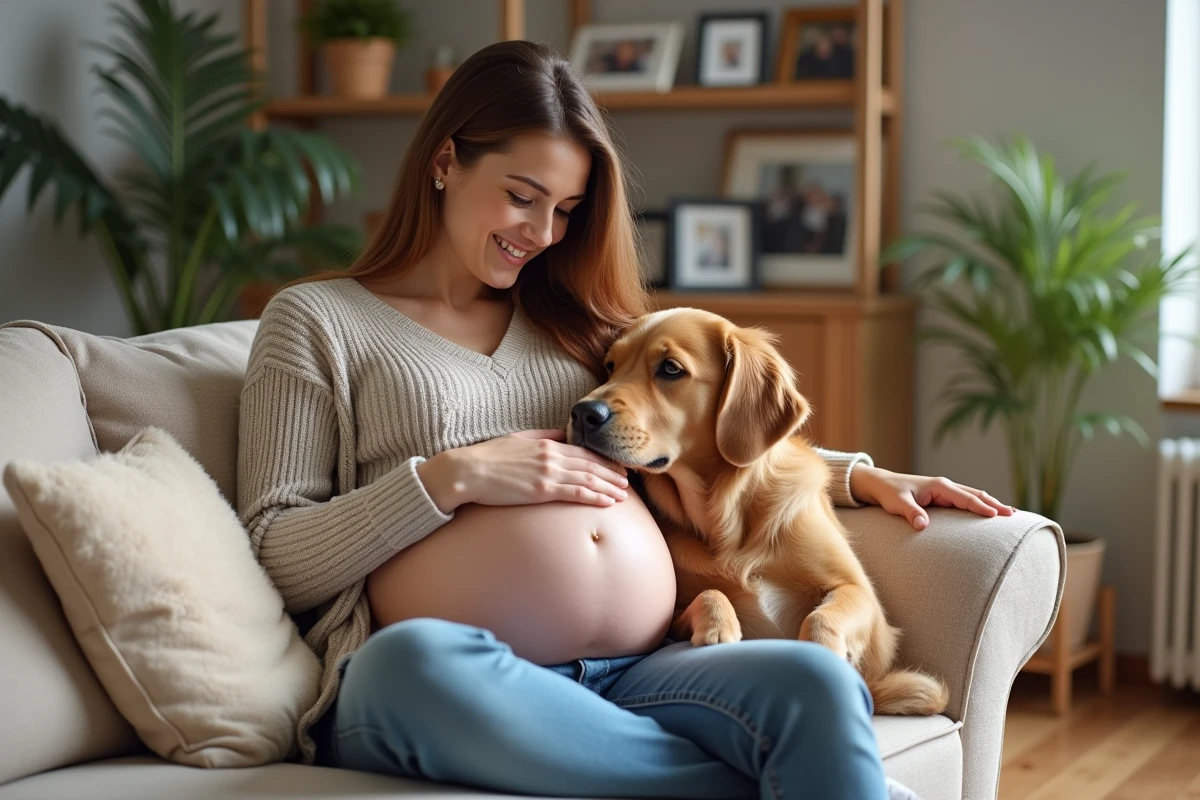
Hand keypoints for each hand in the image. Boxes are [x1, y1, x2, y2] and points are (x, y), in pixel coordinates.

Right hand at [417, 429, 629, 512]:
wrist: (467, 472)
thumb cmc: (488, 457)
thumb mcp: (518, 439)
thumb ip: (542, 437)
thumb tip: (560, 435)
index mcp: (546, 443)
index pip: (583, 450)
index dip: (603, 458)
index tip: (617, 465)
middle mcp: (551, 455)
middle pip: (591, 464)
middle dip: (612, 472)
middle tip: (628, 480)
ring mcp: (548, 472)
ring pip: (588, 479)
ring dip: (609, 486)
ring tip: (623, 494)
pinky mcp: (542, 490)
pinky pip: (577, 493)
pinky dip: (596, 496)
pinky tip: (608, 502)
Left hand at [849, 464, 1013, 530]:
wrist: (880, 484)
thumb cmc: (889, 493)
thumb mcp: (897, 503)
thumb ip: (910, 513)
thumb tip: (922, 525)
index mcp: (939, 486)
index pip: (965, 497)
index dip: (980, 506)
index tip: (996, 515)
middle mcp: (945, 486)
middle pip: (976, 494)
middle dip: (994, 504)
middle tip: (1014, 515)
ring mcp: (945, 490)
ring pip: (974, 495)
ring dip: (991, 503)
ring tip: (1010, 514)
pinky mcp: (943, 496)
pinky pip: (966, 500)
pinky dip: (980, 504)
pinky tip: (989, 513)